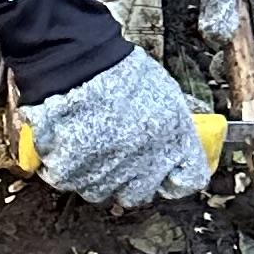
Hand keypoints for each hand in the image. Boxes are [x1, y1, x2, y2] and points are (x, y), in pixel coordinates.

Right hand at [26, 47, 213, 210]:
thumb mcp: (164, 94)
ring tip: (88, 144)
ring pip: (102, 191)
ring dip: (95, 174)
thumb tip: (171, 144)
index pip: (189, 179)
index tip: (167, 176)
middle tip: (117, 157)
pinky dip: (65, 166)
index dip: (176, 179)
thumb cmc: (119, 70)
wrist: (79, 60)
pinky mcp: (73, 171)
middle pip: (139, 193)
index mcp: (173, 141)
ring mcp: (108, 171)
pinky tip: (66, 143)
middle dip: (129, 179)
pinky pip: (69, 180)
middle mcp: (144, 163)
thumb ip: (171, 127)